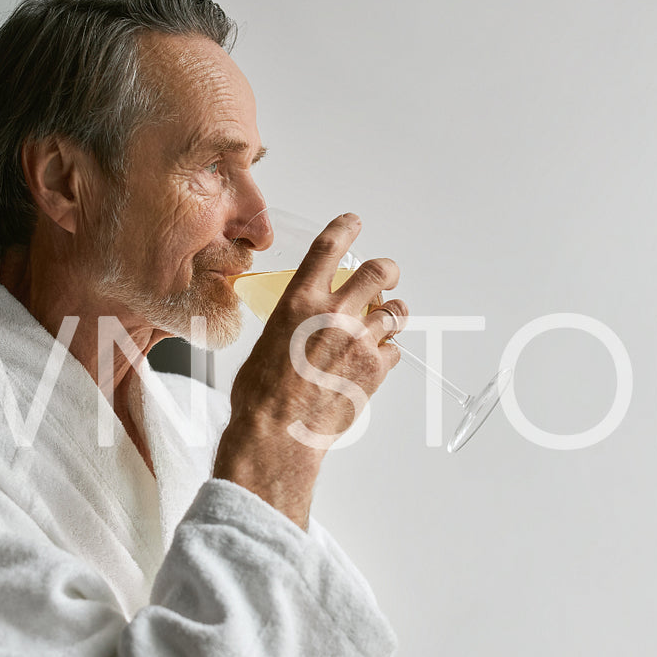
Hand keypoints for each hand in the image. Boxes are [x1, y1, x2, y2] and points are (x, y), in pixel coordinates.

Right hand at [216, 212, 408, 526]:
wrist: (276, 433)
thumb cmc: (260, 395)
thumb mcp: (267, 341)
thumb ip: (293, 321)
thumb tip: (303, 320)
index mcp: (300, 300)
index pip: (329, 247)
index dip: (346, 227)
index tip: (354, 222)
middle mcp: (334, 312)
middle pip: (379, 272)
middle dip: (387, 271)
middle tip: (387, 275)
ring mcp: (359, 339)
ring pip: (395, 312)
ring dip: (393, 314)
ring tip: (387, 321)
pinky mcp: (375, 368)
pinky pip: (394, 350)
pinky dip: (387, 352)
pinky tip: (374, 361)